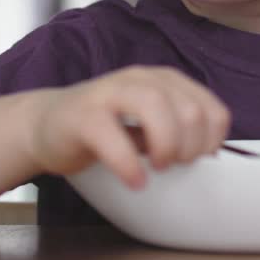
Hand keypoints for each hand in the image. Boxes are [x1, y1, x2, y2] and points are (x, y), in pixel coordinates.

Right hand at [26, 66, 230, 188]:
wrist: (47, 126)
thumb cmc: (105, 130)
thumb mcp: (149, 128)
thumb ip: (178, 134)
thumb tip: (210, 159)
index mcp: (164, 81)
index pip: (211, 108)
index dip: (212, 141)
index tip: (198, 161)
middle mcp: (141, 79)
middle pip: (189, 108)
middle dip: (191, 146)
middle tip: (174, 166)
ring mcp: (110, 92)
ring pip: (155, 105)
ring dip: (167, 145)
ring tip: (159, 167)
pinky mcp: (83, 114)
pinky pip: (112, 136)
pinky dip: (129, 164)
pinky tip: (134, 180)